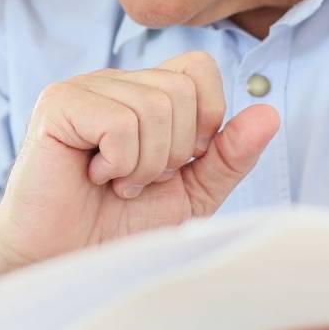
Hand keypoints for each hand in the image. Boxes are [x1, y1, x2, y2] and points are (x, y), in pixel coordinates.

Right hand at [0, 51, 279, 267]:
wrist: (63, 261)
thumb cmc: (119, 227)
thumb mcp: (190, 194)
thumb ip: (229, 156)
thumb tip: (271, 113)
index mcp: (146, 92)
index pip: (199, 68)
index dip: (205, 119)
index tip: (178, 163)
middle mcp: (115, 81)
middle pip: (181, 90)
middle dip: (173, 152)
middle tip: (138, 180)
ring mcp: (84, 88)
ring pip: (155, 106)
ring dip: (144, 164)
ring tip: (116, 183)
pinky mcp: (58, 105)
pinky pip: (120, 121)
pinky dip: (119, 163)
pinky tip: (95, 177)